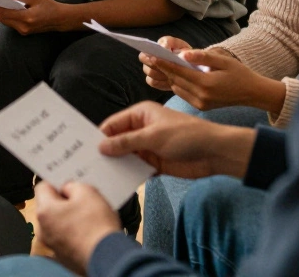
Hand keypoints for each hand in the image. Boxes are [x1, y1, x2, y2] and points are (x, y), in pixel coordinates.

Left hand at [0, 0, 67, 34]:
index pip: (5, 13)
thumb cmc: (49, 6)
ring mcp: (24, 31)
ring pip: (6, 22)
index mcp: (27, 18)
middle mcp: (24, 27)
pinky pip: (11, 23)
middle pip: (3, 19)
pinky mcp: (24, 32)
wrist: (60, 19)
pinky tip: (0, 9)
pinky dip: (4, 16)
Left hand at [34, 181, 120, 272]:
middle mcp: (43, 230)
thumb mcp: (88, 192)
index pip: (43, 187)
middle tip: (83, 200)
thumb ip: (73, 185)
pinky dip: (74, 233)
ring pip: (58, 223)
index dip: (57, 183)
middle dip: (64, 201)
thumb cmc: (97, 226)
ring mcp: (52, 245)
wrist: (108, 258)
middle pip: (49, 207)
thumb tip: (68, 189)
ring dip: (70, 218)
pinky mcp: (64, 256)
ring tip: (89, 217)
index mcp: (44, 211)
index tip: (68, 184)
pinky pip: (66, 238)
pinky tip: (89, 231)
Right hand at [99, 101, 255, 179]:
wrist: (215, 153)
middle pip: (117, 141)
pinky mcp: (155, 164)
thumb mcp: (153, 136)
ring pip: (125, 156)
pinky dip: (129, 174)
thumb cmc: (186, 135)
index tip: (83, 148)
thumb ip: (126, 142)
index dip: (99, 135)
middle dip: (105, 151)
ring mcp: (148, 147)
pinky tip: (117, 183)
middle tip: (87, 164)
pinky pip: (136, 169)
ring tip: (98, 176)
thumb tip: (101, 146)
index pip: (113, 124)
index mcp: (140, 114)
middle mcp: (141, 129)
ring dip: (116, 165)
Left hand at [142, 41, 287, 113]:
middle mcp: (201, 96)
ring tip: (153, 64)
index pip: (179, 71)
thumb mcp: (224, 61)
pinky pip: (182, 93)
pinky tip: (169, 75)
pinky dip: (175, 84)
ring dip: (165, 76)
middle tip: (145, 57)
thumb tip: (183, 53)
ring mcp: (200, 103)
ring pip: (176, 87)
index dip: (163, 62)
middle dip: (160, 68)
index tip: (150, 54)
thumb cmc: (240, 73)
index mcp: (207, 84)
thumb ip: (203, 56)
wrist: (252, 93)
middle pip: (174, 79)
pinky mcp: (200, 107)